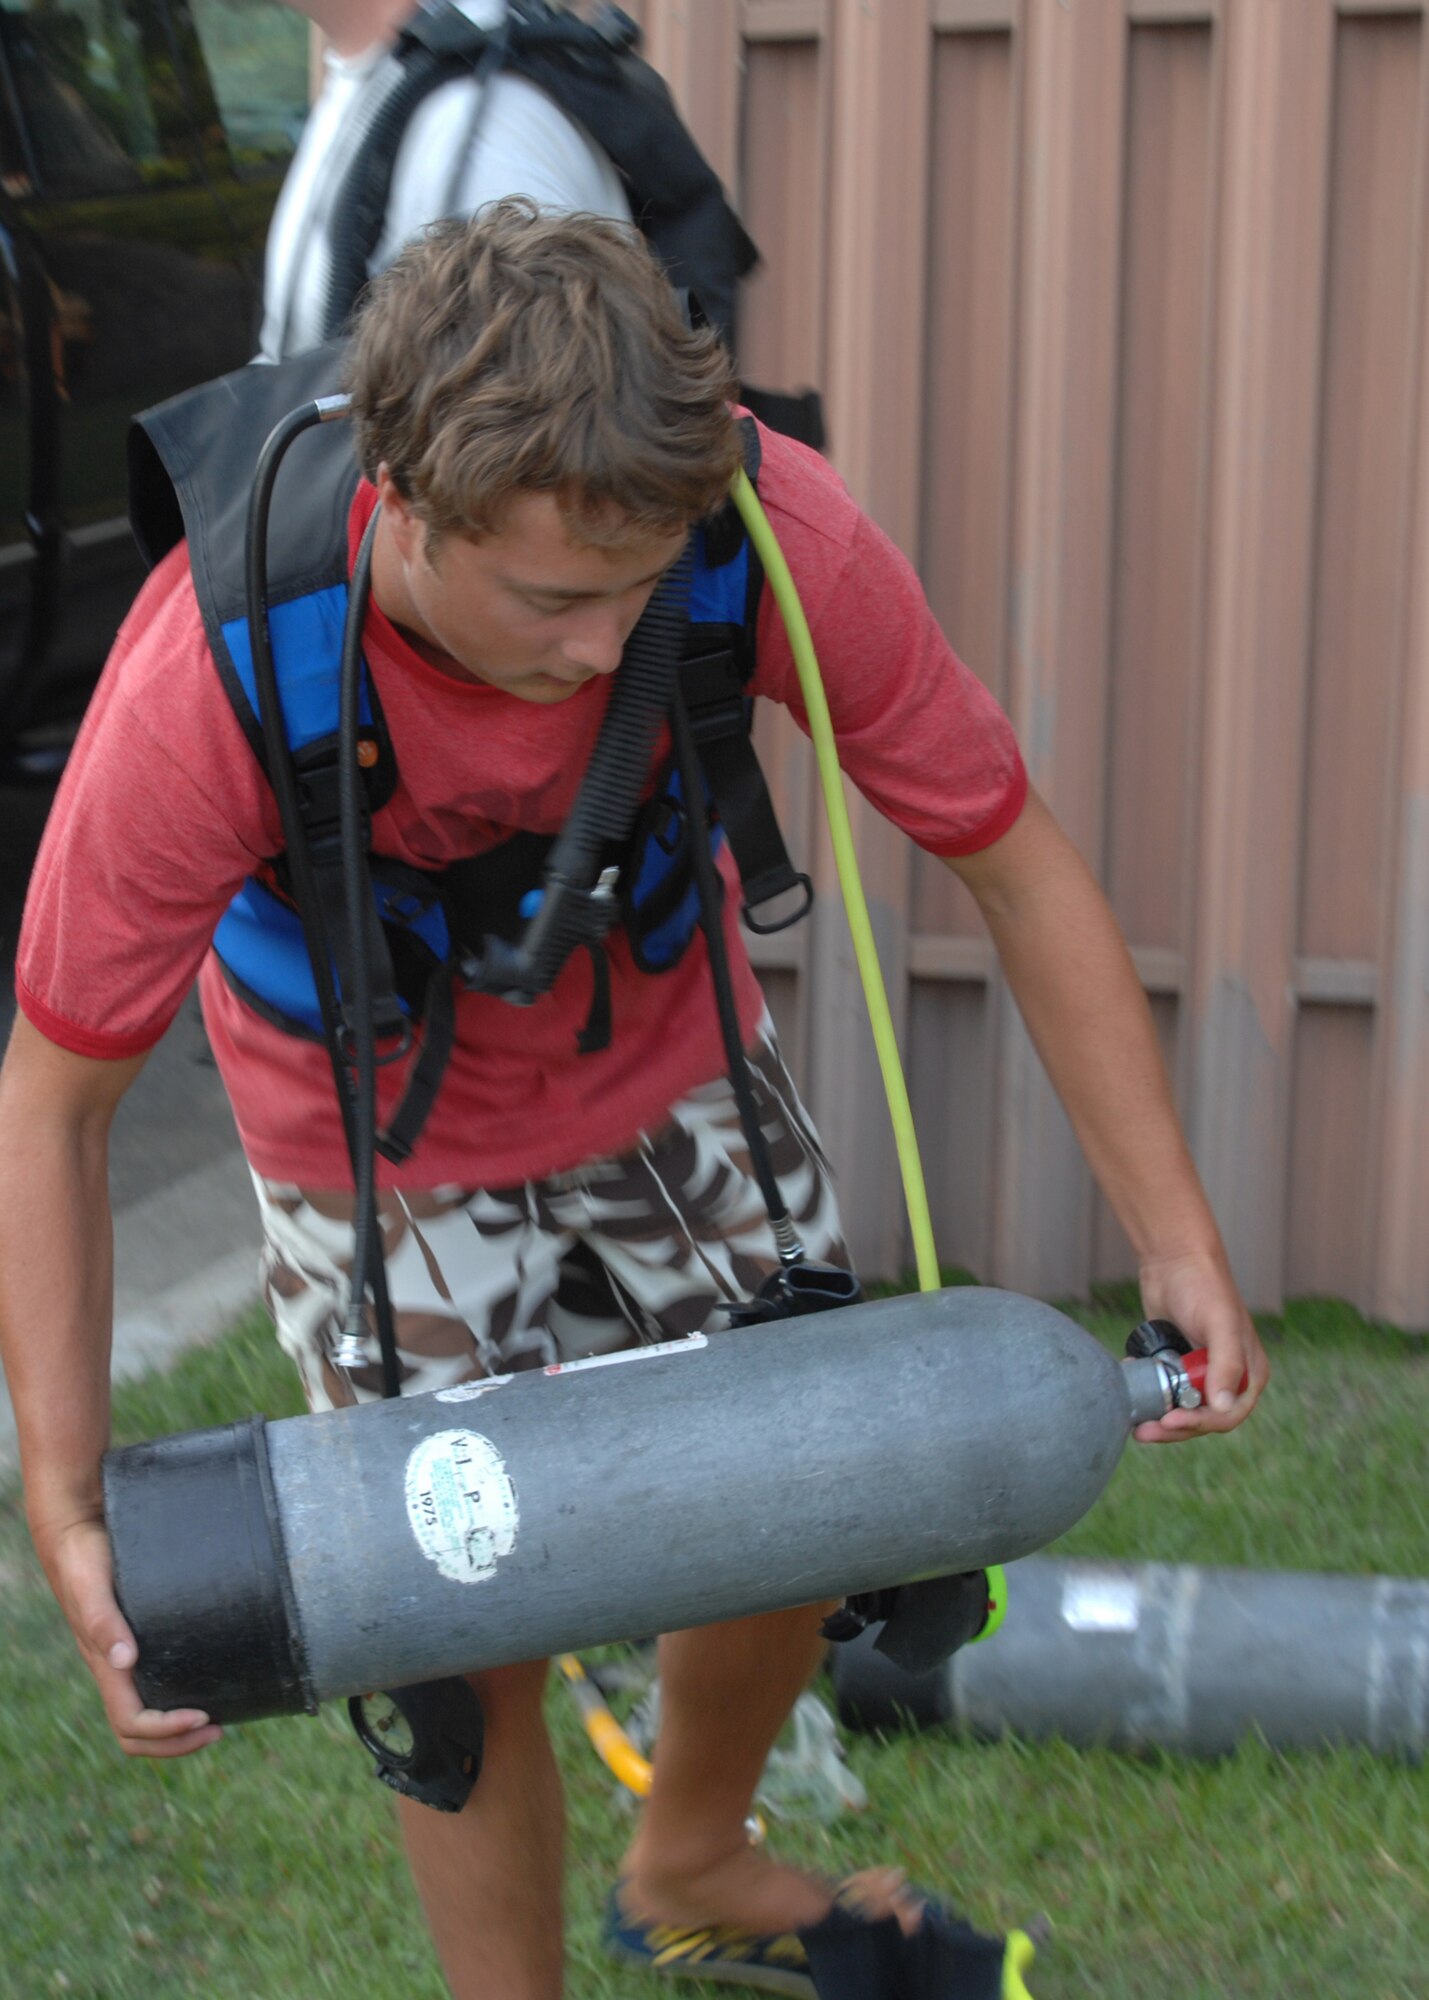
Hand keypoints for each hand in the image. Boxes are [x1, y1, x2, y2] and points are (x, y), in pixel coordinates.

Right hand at [38, 1513, 221, 1757]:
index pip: (131, 1721)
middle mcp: (112, 1667)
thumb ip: (103, 1620)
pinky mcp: (135, 1638)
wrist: (78, 1530)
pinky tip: (206, 1682)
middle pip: (136, 1731)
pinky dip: (176, 1697)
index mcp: (102, 1664)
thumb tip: (124, 1660)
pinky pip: (151, 1684)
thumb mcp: (91, 1585)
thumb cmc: (83, 1556)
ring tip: (217, 1720)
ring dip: (177, 1730)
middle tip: (219, 1729)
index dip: (165, 1730)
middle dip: (176, 1742)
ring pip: (143, 1713)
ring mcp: (121, 1657)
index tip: (202, 1716)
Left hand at [1131, 1244, 1267, 1444]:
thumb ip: (1226, 1364)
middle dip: (1174, 1428)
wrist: (1175, 1260)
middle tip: (1144, 1431)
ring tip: (1136, 1421)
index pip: (1227, 1415)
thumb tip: (1221, 1407)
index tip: (1172, 1421)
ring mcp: (1199, 1372)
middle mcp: (1227, 1377)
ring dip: (1159, 1417)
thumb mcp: (1220, 1324)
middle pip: (1201, 1418)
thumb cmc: (1205, 1287)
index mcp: (1248, 1373)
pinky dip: (1150, 1394)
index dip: (1200, 1424)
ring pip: (1180, 1408)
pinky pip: (1164, 1390)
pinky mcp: (1176, 1363)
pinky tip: (1133, 1388)